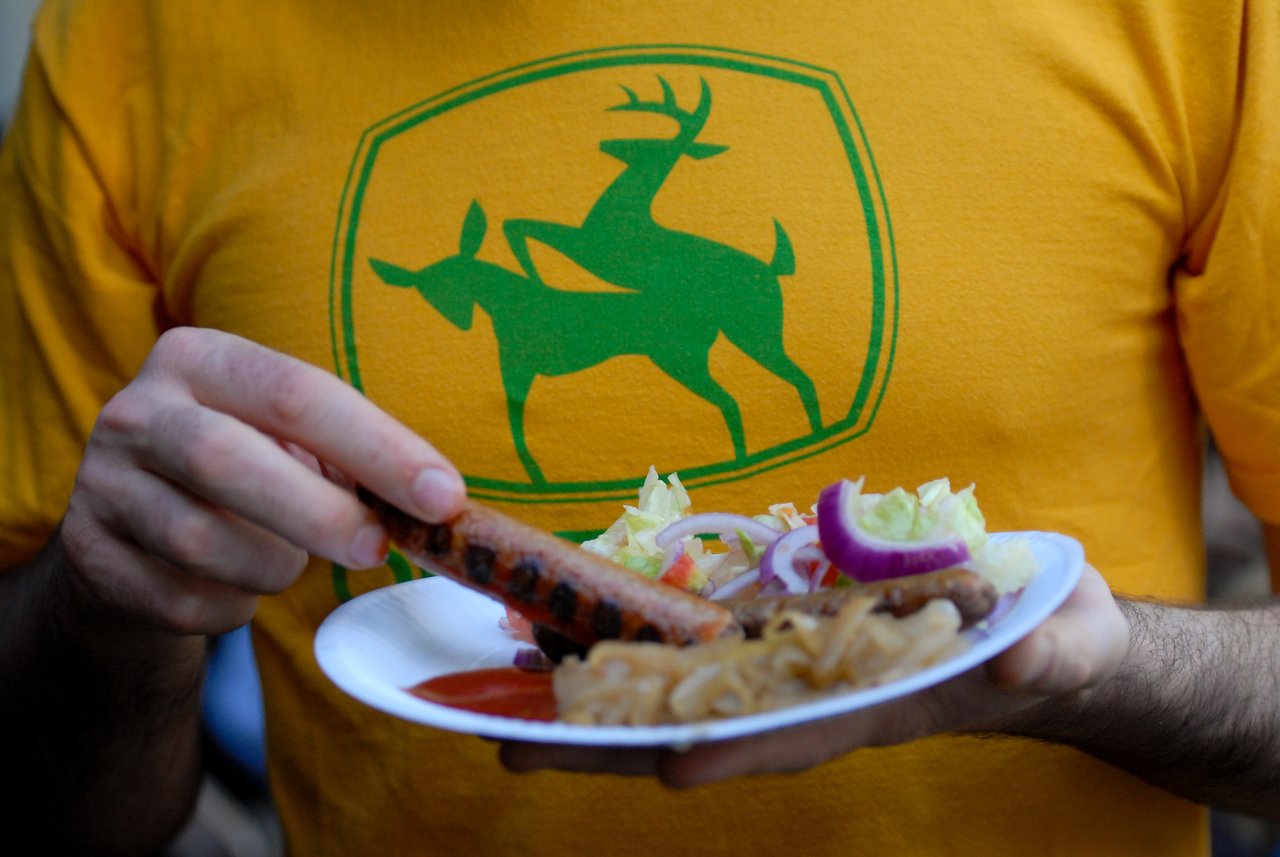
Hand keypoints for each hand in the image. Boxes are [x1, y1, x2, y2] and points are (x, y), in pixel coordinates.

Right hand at [58, 327, 464, 633]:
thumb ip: (351, 461)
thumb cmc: (246, 476)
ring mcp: (101, 484)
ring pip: (203, 541)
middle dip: (320, 513)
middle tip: (379, 548)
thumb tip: (435, 505)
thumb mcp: (289, 442)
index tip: (444, 496)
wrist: (136, 538)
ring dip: (272, 565)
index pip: (297, 393)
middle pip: (229, 459)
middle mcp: (138, 411)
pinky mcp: (88, 557)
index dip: (378, 447)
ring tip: (286, 558)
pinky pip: (182, 598)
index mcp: (201, 359)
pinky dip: (232, 606)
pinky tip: (234, 586)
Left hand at [500, 563, 1128, 785]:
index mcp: (882, 707)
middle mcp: (823, 701)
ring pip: (693, 700)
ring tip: (514, 714)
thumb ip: (1049, 654)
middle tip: (518, 750)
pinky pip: (704, 660)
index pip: (801, 737)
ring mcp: (798, 677)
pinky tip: (578, 652)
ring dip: (606, 711)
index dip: (738, 753)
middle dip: (619, 748)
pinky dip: (640, 660)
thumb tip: (1024, 662)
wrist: (1034, 641)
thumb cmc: (1054, 640)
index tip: (667, 768)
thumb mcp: (1064, 642)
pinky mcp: (787, 646)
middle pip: (714, 732)